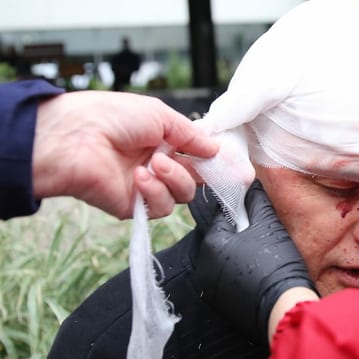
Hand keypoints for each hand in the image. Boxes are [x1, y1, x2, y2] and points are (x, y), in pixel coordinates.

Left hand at [32, 90, 217, 218]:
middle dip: (205, 173)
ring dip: (174, 178)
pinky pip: (161, 207)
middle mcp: (157, 163)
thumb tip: (215, 150)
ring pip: (182, 195)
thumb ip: (192, 136)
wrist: (74, 137)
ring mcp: (146, 186)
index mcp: (163, 140)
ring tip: (154, 163)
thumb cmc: (110, 116)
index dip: (217, 162)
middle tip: (207, 166)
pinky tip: (140, 177)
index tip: (238, 169)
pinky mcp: (134, 205)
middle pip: (196, 179)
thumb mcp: (161, 116)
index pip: (199, 156)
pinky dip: (155, 191)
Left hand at [195, 182, 316, 344]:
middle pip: (222, 239)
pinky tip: (259, 276)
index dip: (242, 214)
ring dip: (240, 256)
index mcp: (211, 244)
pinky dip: (240, 275)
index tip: (257, 218)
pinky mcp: (220, 304)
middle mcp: (203, 266)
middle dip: (240, 235)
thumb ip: (255, 201)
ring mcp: (210, 288)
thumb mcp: (268, 224)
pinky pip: (227, 279)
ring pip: (225, 260)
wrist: (285, 306)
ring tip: (263, 259)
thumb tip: (249, 186)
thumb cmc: (277, 263)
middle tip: (263, 239)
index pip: (223, 216)